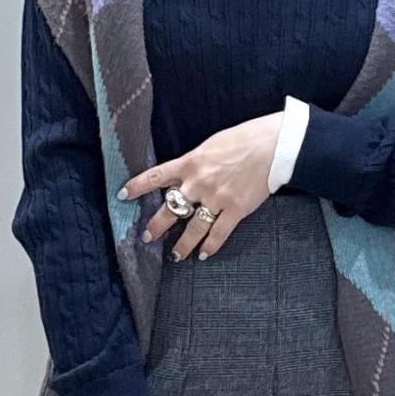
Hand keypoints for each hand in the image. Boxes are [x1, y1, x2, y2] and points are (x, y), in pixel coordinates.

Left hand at [118, 112, 283, 259]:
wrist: (272, 145)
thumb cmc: (243, 139)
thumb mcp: (211, 145)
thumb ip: (195, 162)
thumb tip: (184, 173)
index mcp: (191, 162)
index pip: (156, 176)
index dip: (137, 186)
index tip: (122, 195)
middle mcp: (199, 182)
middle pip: (170, 208)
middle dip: (156, 225)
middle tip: (147, 237)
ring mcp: (216, 198)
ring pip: (193, 228)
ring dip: (182, 245)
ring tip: (175, 256)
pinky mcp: (235, 210)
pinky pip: (218, 233)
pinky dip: (210, 246)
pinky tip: (203, 255)